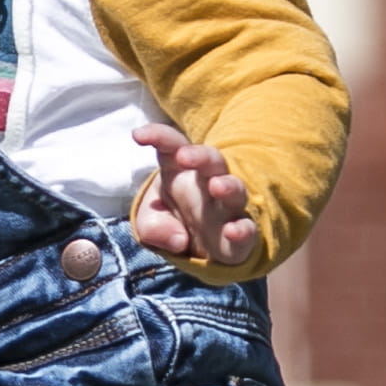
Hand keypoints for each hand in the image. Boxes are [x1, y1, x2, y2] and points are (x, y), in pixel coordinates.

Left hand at [127, 127, 262, 270]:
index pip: (173, 146)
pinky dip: (243, 230)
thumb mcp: (151, 224)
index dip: (159, 137)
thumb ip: (152, 226)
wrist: (198, 250)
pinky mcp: (241, 235)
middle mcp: (209, 184)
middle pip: (212, 160)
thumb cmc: (173, 223)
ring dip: (229, 186)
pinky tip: (232, 231)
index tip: (138, 135)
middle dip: (200, 155)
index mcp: (181, 173)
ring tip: (217, 186)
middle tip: (183, 156)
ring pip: (235, 190)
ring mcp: (227, 209)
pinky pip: (247, 229)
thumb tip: (178, 240)